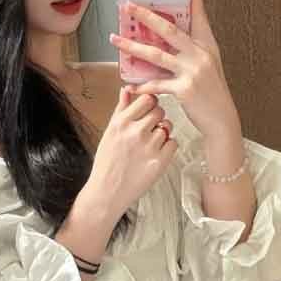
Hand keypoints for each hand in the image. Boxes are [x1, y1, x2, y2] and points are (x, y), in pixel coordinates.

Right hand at [88, 86, 177, 215]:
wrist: (107, 192)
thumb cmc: (107, 162)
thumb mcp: (109, 132)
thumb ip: (121, 109)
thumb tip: (127, 88)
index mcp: (121, 122)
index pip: (147, 99)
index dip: (150, 104)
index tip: (147, 111)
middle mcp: (135, 132)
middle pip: (160, 111)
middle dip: (157, 118)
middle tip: (149, 130)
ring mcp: (149, 146)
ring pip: (168, 127)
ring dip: (162, 133)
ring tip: (150, 145)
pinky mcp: (160, 161)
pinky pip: (173, 143)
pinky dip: (167, 148)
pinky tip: (155, 155)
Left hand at [109, 0, 239, 136]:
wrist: (222, 120)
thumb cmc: (211, 92)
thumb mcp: (206, 64)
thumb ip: (190, 49)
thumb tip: (167, 34)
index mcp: (206, 44)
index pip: (199, 12)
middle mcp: (200, 54)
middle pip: (169, 29)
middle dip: (146, 15)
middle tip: (128, 5)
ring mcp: (193, 71)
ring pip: (156, 55)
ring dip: (132, 46)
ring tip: (115, 39)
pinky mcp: (184, 89)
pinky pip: (156, 84)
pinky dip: (141, 86)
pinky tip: (130, 85)